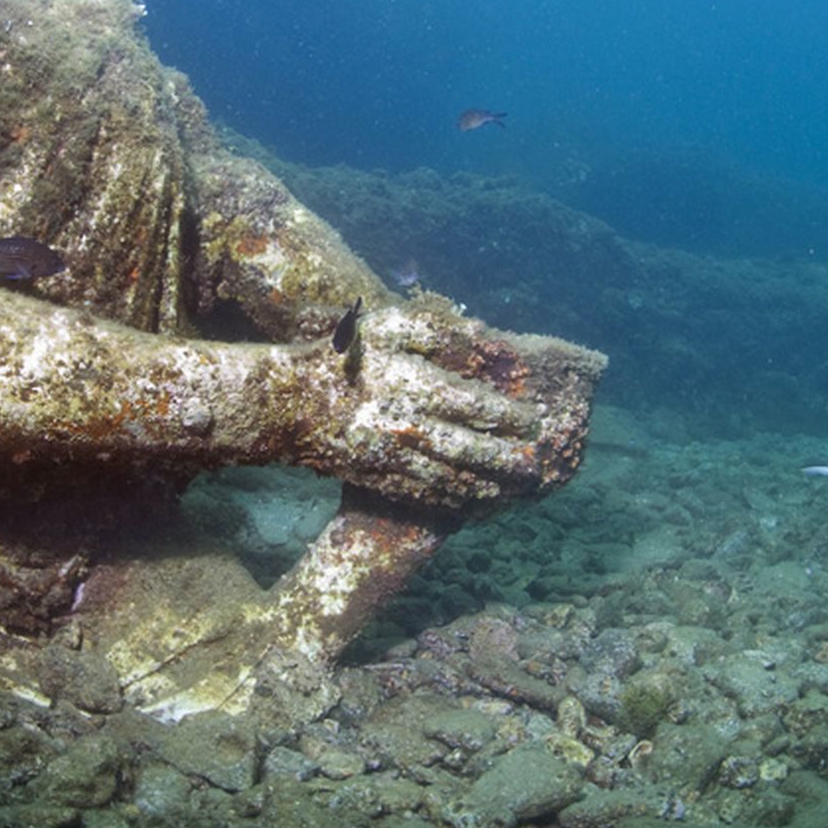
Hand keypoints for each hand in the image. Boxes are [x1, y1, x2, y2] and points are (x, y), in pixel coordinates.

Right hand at [291, 304, 601, 507]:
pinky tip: (473, 499)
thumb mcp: (387, 327)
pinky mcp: (379, 478)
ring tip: (516, 490)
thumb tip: (484, 333)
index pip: (477, 406)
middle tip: (536, 465)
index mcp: (416, 387)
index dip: (511, 417)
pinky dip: (455, 500)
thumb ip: (437, 328)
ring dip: (490, 486)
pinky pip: (424, 494)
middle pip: (472, 450)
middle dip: (509, 460)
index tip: (533, 422)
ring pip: (453, 479)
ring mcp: (394, 458)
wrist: (290, 403)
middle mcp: (410, 426)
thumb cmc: (343, 357)